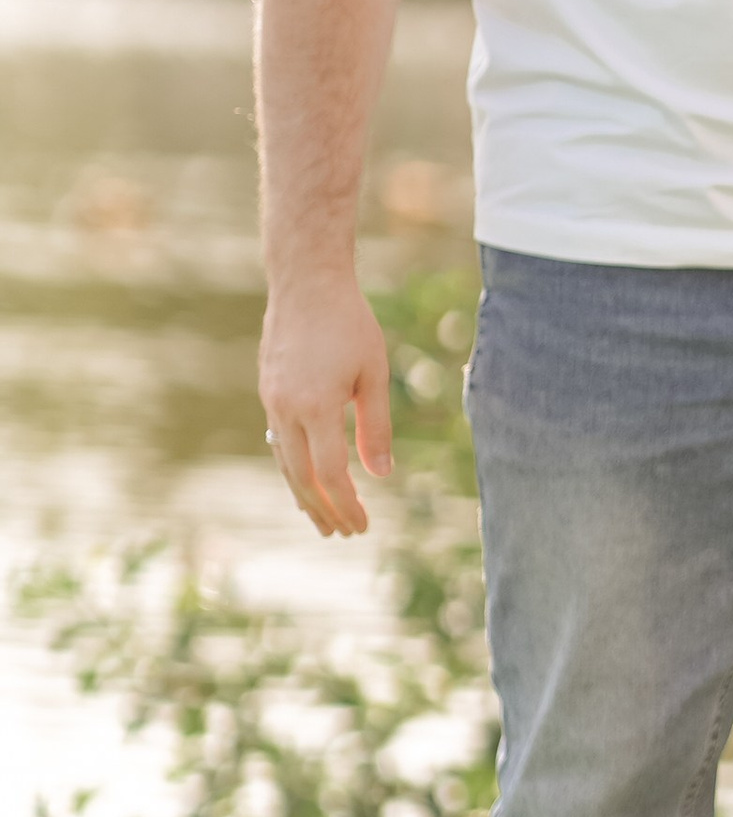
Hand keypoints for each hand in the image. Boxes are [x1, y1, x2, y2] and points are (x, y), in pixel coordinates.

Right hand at [259, 268, 394, 538]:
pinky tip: (306, 479)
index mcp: (316, 407)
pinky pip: (278, 442)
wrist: (306, 282)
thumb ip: (377, 427)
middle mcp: (286, 409)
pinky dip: (293, 467)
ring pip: (284, 463)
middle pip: (302, 478)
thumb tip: (381, 476)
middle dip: (324, 510)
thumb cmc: (349, 323)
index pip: (330, 474)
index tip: (363, 526)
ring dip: (304, 495)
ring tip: (323, 521)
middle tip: (345, 534)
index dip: (347, 505)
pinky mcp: (267, 391)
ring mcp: (271, 401)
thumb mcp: (374, 373)